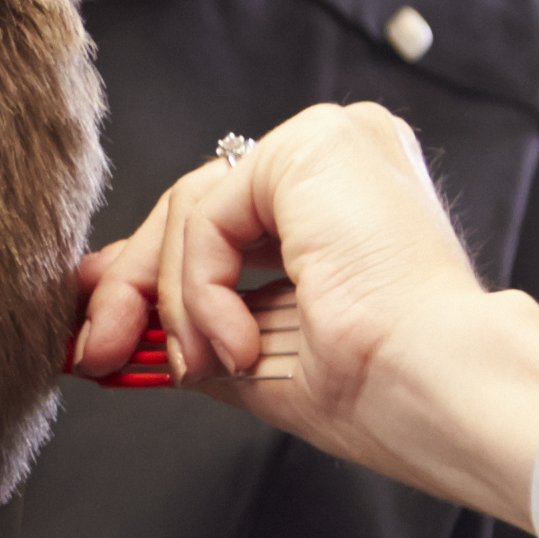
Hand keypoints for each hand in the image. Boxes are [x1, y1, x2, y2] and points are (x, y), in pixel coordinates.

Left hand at [68, 103, 522, 493]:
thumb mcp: (260, 356)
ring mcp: (330, 143)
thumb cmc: (387, 394)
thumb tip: (111, 330)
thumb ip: (191, 326)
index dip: (146, 273)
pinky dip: (199, 288)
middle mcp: (340, 158)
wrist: (440, 393)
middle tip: (98, 353)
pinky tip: (231, 341)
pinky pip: (207, 215)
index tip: (98, 331)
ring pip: (191, 212)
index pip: (219, 219)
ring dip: (174, 305)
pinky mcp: (310, 147)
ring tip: (204, 364)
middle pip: (195, 207)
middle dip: (133, 289)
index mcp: (340, 201)